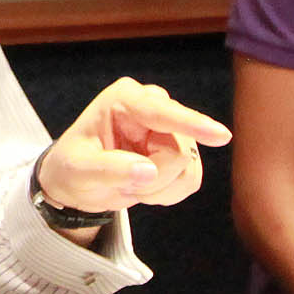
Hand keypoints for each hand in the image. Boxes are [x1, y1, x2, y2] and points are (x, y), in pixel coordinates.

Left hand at [37, 80, 232, 217]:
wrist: (77, 182)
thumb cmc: (71, 168)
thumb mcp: (78, 171)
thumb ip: (108, 169)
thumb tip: (147, 171)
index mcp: (125, 99)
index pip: (162, 113)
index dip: (192, 124)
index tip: (221, 136)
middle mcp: (153, 106)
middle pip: (178, 150)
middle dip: (153, 179)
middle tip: (121, 185)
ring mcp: (171, 128)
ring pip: (188, 168)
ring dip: (158, 189)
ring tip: (129, 184)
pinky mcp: (181, 149)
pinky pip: (190, 180)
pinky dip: (167, 193)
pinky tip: (144, 187)